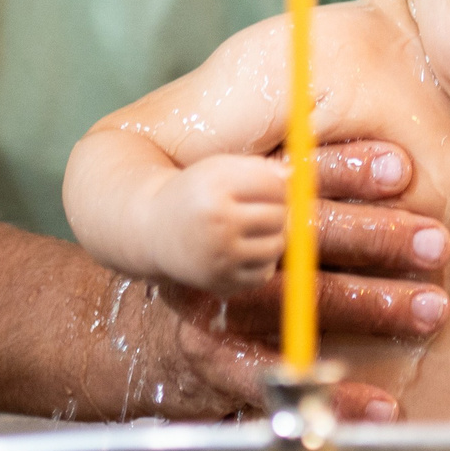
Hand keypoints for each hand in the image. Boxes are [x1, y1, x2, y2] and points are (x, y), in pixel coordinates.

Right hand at [141, 155, 287, 291]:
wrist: (153, 231)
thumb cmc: (195, 194)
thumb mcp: (218, 169)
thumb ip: (259, 168)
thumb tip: (296, 177)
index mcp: (216, 187)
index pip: (275, 185)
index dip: (280, 185)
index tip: (269, 187)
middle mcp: (217, 222)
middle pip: (279, 216)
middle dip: (279, 211)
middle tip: (263, 209)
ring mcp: (220, 255)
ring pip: (278, 245)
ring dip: (275, 237)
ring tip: (255, 229)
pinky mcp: (222, 281)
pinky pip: (265, 272)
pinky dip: (262, 262)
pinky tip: (243, 251)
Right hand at [171, 140, 449, 419]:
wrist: (146, 290)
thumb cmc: (227, 230)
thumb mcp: (252, 186)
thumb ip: (306, 170)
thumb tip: (394, 153)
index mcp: (237, 194)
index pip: (295, 175)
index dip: (347, 169)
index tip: (402, 169)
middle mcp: (227, 246)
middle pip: (306, 236)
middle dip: (377, 237)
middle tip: (437, 243)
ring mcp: (218, 303)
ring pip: (300, 304)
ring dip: (371, 306)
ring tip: (431, 308)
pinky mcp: (215, 358)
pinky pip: (278, 377)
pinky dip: (335, 395)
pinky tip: (382, 403)